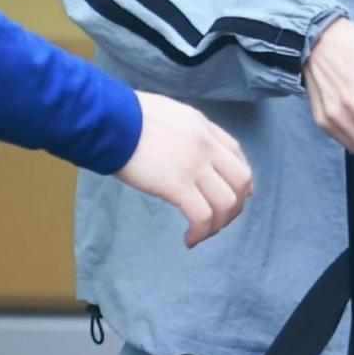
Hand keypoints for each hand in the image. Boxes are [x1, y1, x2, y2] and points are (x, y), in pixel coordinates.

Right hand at [115, 91, 253, 248]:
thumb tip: (193, 152)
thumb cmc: (130, 117)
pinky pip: (202, 216)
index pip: (237, 155)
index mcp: (203, 127)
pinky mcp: (177, 185)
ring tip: (201, 233)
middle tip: (218, 220)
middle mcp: (206, 146)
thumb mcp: (170, 115)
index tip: (238, 196)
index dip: (242, 179)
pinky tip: (188, 239)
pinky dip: (200, 232)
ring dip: (219, 224)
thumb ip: (186, 132)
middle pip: (241, 180)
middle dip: (236, 205)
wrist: (111, 120)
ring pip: (227, 202)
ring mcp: (194, 165)